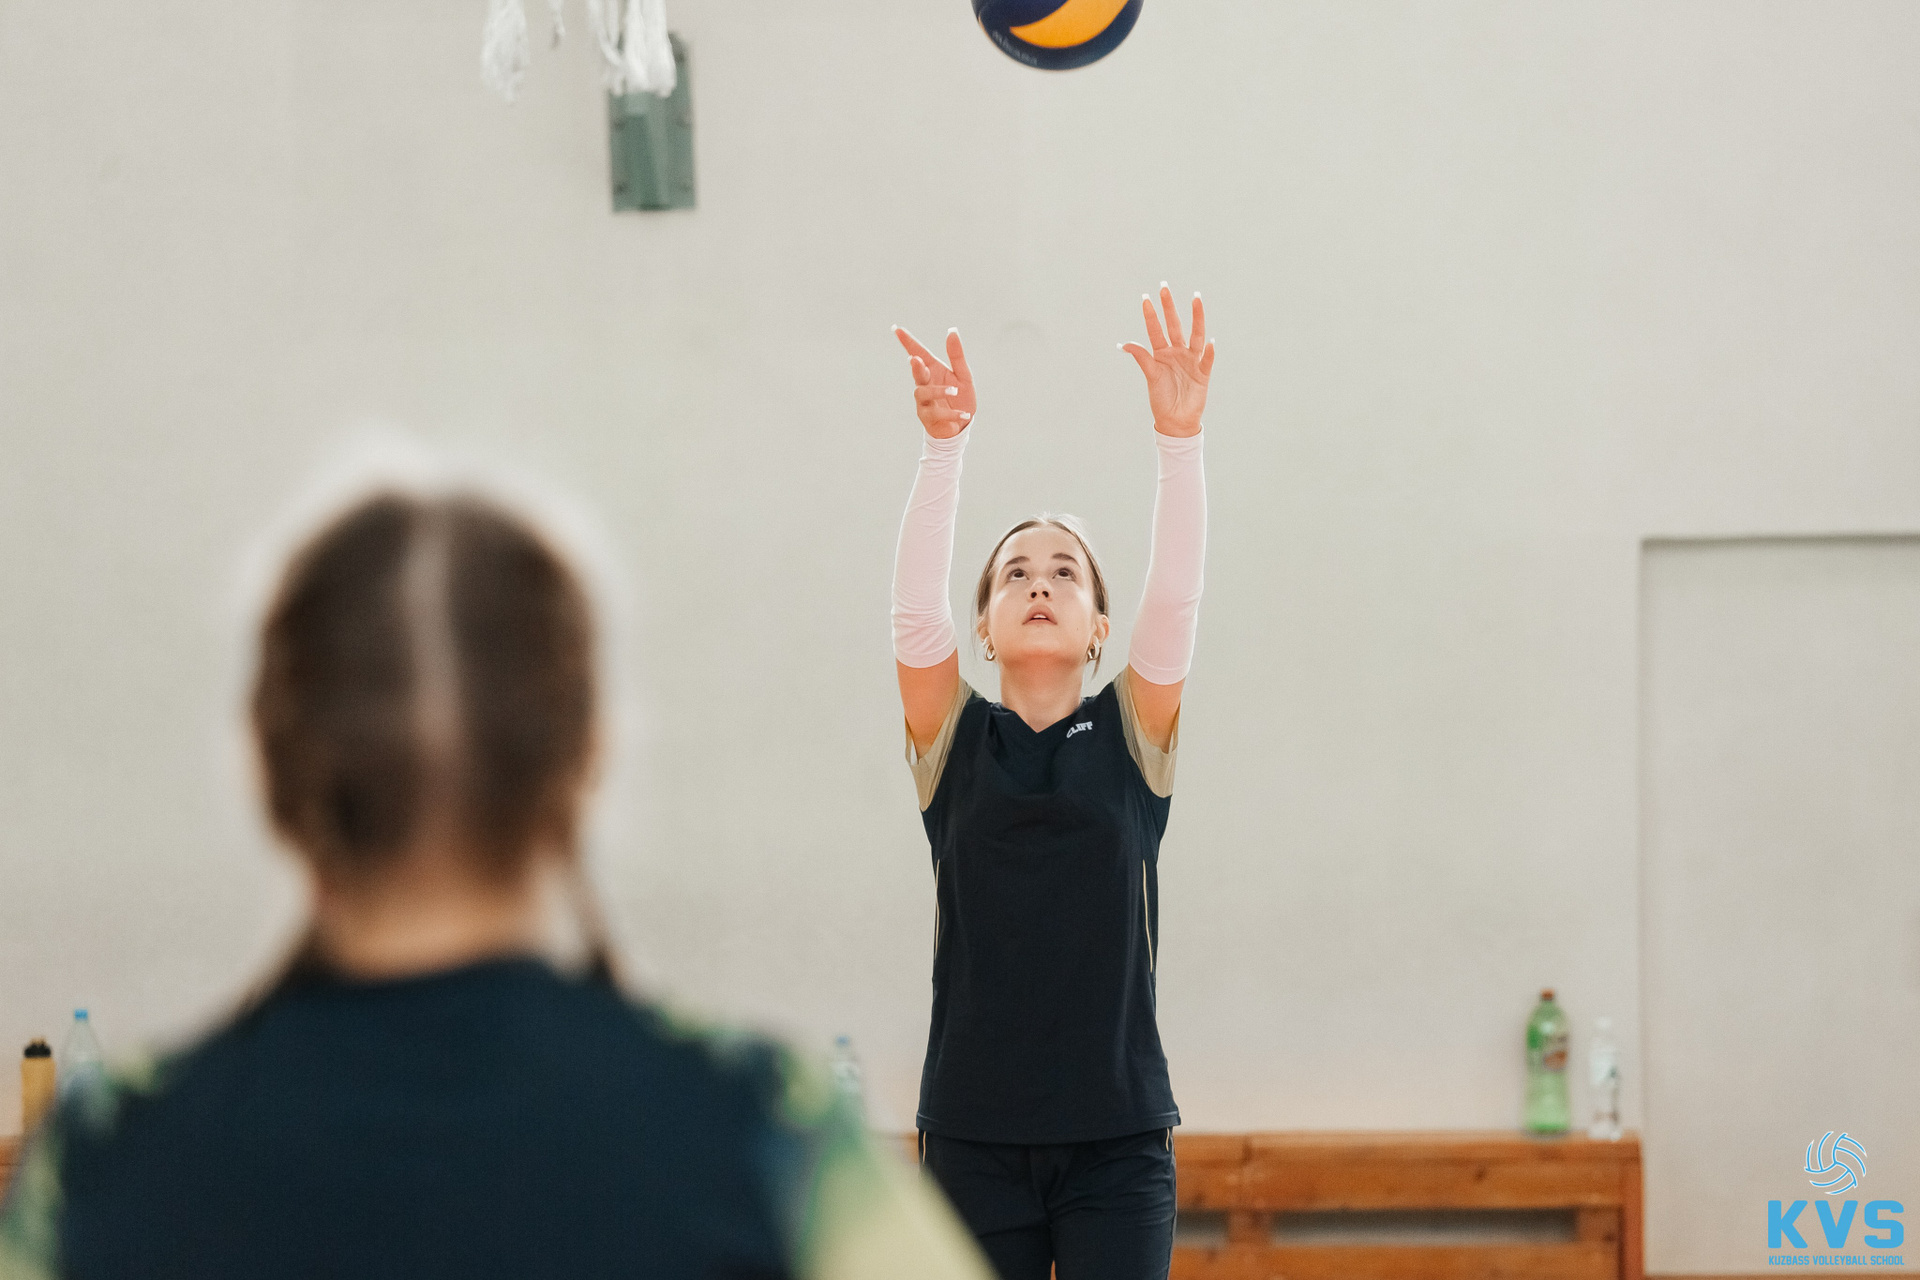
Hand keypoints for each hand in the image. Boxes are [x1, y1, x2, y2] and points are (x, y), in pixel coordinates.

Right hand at [893, 325, 975, 439]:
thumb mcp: (963, 376)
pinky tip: (964, 414)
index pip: (919, 353)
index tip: (897, 329)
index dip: (908, 342)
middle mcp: (925, 384)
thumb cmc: (961, 399)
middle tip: (915, 360)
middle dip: (916, 367)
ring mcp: (924, 401)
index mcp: (933, 370)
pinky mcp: (927, 418)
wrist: (962, 426)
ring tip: (955, 391)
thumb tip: (952, 331)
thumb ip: (956, 355)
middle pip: (917, 373)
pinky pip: (936, 413)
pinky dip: (952, 413)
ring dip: (938, 391)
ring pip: (922, 392)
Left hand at [1121, 284, 1213, 437]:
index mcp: (1162, 353)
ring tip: (1196, 299)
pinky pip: (1207, 360)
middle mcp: (1177, 353)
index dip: (1151, 315)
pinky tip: (1210, 341)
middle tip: (1164, 287)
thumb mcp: (1150, 376)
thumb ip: (1142, 358)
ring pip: (1195, 335)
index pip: (1156, 330)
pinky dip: (1209, 352)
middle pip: (1174, 325)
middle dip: (1170, 307)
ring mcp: (1191, 361)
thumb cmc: (1161, 399)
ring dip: (1197, 318)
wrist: (1175, 421)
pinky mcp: (1202, 374)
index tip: (1145, 298)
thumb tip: (1124, 344)